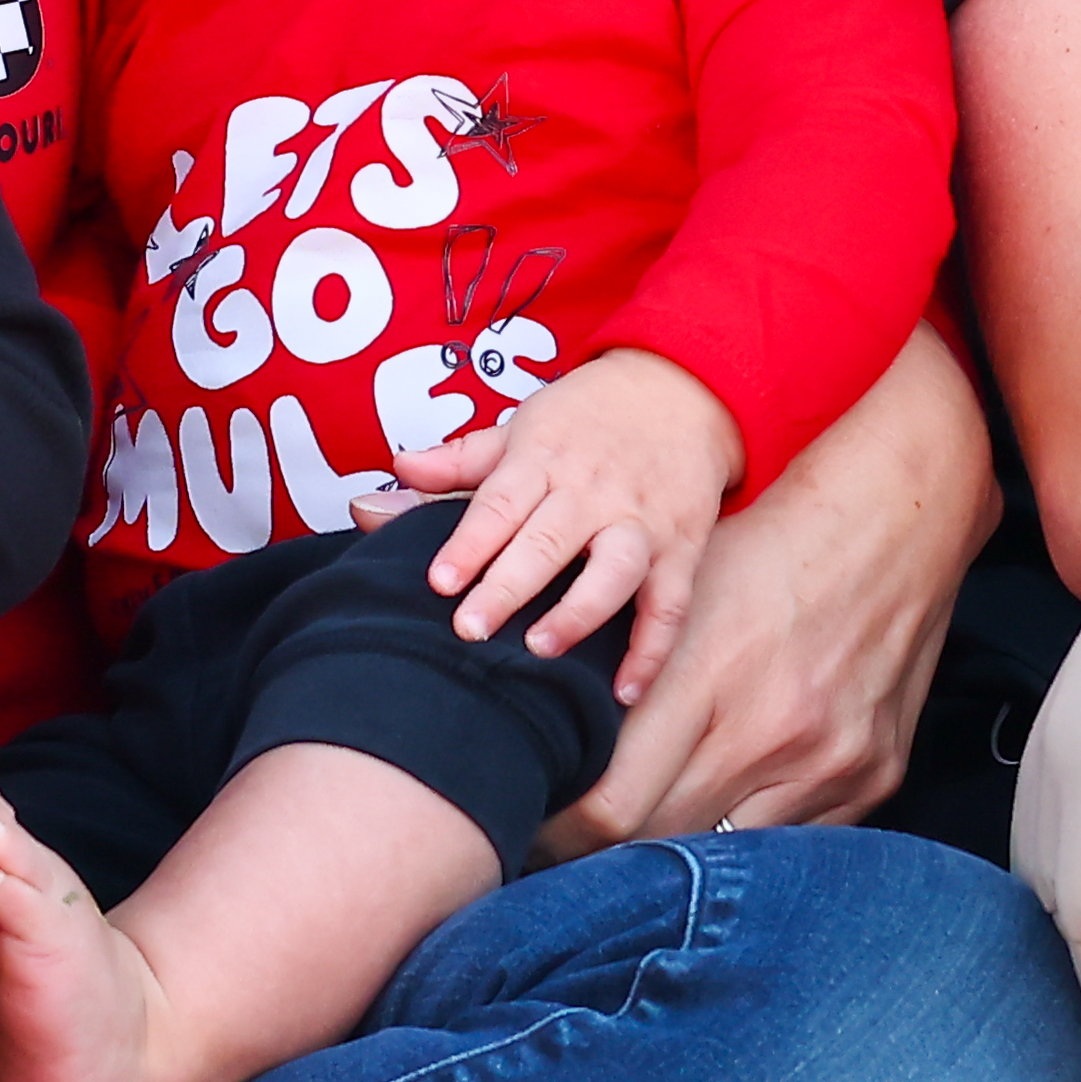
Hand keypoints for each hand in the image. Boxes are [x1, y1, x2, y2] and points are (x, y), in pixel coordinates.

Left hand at [402, 349, 740, 689]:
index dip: (469, 544)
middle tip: (469, 629)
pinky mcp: (680, 550)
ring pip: (613, 570)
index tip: (439, 581)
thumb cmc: (590, 415)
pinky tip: (625, 693)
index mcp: (544, 460)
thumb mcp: (524, 424)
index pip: (500, 505)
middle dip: (507, 586)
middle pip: (548, 542)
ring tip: (540, 648)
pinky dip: (651, 651)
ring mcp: (640, 522)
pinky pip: (670, 606)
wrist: (684, 388)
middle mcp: (592, 492)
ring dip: (579, 611)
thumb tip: (396, 468)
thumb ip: (460, 460)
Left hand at [550, 322, 975, 846]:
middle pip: (657, 842)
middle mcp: (772, 729)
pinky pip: (790, 843)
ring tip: (634, 840)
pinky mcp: (874, 775)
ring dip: (673, 854)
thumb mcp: (679, 589)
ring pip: (723, 854)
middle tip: (562, 842)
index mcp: (708, 674)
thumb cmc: (772, 543)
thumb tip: (535, 740)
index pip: (608, 806)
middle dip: (598, 852)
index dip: (557, 830)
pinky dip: (747, 835)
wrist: (902, 516)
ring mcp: (829, 760)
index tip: (531, 824)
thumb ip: (616, 666)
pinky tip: (720, 815)